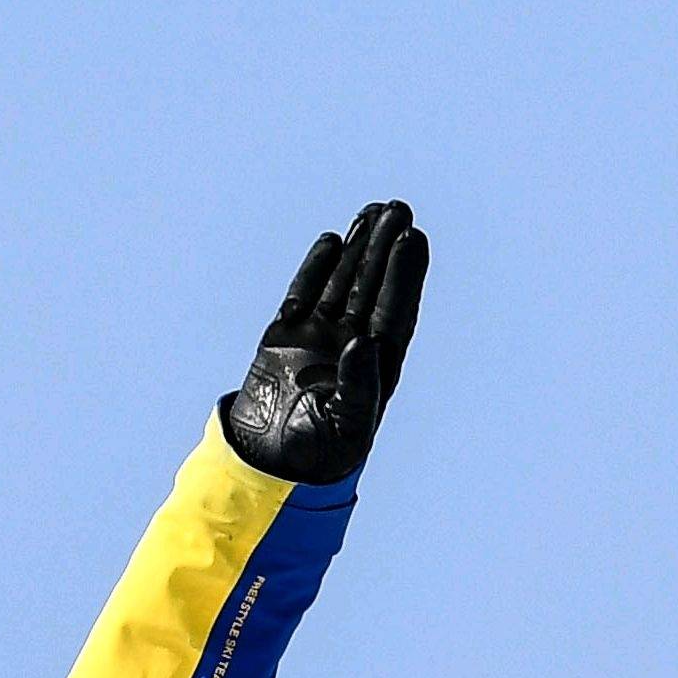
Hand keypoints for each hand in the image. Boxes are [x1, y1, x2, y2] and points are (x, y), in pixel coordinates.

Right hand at [219, 200, 427, 482]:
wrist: (265, 467)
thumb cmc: (316, 455)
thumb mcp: (347, 427)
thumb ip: (359, 385)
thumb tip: (363, 342)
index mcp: (375, 367)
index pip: (394, 311)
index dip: (404, 276)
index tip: (413, 240)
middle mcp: (350, 346)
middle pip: (372, 288)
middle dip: (384, 250)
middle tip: (398, 209)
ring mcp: (317, 339)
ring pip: (341, 284)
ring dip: (357, 250)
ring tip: (373, 212)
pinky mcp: (283, 338)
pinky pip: (303, 295)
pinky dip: (316, 269)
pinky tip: (332, 241)